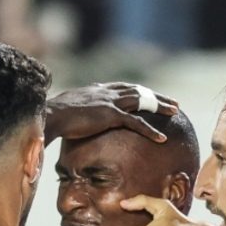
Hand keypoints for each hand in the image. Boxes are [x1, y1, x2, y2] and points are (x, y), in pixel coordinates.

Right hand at [44, 83, 178, 144]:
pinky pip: (136, 123)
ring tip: (175, 112)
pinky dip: (151, 130)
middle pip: (138, 91)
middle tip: (172, 102)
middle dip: (156, 96)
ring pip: (143, 102)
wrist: (50, 115)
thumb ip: (75, 111)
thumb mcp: (67, 109)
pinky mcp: (111, 115)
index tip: (148, 94)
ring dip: (161, 106)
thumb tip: (70, 119)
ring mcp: (110, 102)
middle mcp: (106, 92)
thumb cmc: (53, 115)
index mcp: (97, 90)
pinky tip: (162, 138)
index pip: (123, 87)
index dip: (138, 90)